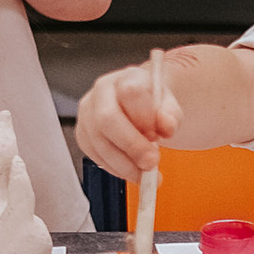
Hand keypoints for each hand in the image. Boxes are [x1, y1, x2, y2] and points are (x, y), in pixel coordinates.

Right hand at [75, 59, 181, 185]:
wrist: (137, 106)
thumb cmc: (151, 104)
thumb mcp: (168, 105)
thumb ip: (170, 114)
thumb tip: (165, 126)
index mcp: (125, 79)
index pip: (130, 92)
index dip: (144, 116)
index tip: (158, 134)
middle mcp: (101, 94)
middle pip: (107, 119)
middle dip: (131, 146)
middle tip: (151, 164)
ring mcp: (87, 114)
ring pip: (100, 143)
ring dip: (126, 165)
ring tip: (146, 174)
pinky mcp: (82, 136)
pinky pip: (96, 156)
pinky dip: (116, 169)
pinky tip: (131, 169)